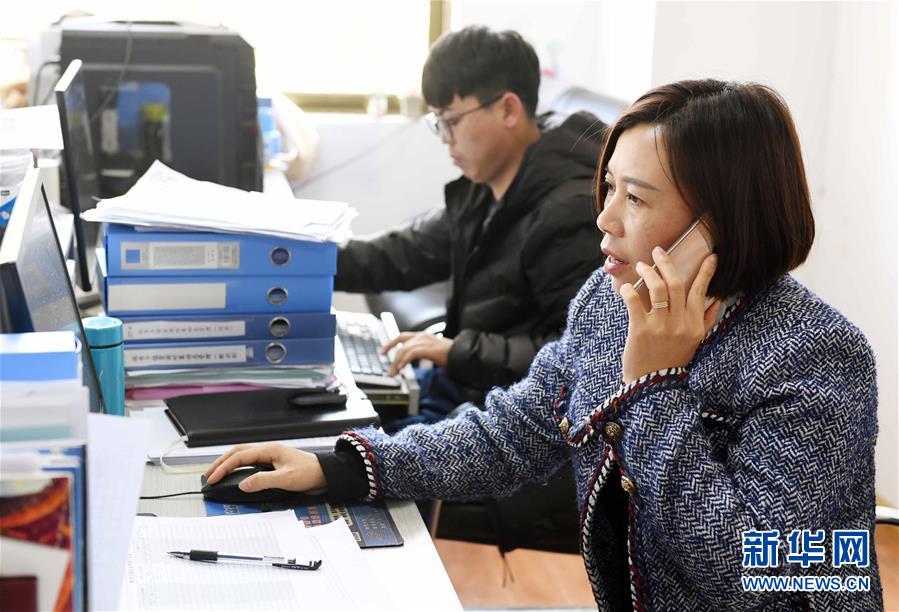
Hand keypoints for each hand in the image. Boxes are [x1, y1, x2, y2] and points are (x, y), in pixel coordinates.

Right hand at [203, 443, 325, 493]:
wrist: (325, 474)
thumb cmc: (310, 472)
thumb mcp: (286, 478)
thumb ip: (263, 481)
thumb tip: (243, 484)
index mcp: (269, 450)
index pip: (239, 456)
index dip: (223, 467)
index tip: (212, 478)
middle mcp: (268, 451)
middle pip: (238, 452)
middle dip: (221, 462)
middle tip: (208, 474)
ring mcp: (270, 457)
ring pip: (243, 456)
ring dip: (229, 463)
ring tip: (217, 473)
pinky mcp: (273, 464)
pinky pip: (251, 463)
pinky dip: (239, 467)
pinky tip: (236, 475)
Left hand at [381, 332, 452, 375]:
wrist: (461, 354)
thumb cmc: (449, 354)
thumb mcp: (431, 352)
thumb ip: (419, 353)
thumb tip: (407, 361)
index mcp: (422, 336)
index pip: (401, 337)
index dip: (390, 343)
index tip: (383, 352)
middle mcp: (422, 336)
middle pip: (400, 343)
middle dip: (391, 356)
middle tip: (388, 369)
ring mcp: (425, 341)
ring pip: (404, 349)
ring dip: (397, 362)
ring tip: (394, 372)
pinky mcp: (428, 348)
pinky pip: (412, 354)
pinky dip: (405, 361)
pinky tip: (402, 368)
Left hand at [619, 247, 719, 383]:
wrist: (651, 385)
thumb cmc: (671, 360)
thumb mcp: (694, 342)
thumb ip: (705, 320)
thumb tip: (716, 299)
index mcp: (694, 325)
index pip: (701, 292)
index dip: (706, 272)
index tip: (710, 256)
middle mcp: (679, 324)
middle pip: (676, 284)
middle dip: (667, 263)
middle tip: (658, 251)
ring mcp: (660, 326)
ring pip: (658, 288)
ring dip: (648, 272)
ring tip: (641, 266)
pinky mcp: (640, 330)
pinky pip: (634, 301)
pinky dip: (629, 290)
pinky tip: (626, 287)